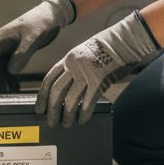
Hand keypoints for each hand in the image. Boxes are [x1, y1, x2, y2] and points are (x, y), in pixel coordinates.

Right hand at [0, 0, 75, 92]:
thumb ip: (22, 55)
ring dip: (4, 80)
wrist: (52, 14)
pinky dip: (12, 76)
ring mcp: (9, 46)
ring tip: (9, 94)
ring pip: (2, 66)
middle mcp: (3, 43)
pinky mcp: (17, 48)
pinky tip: (16, 86)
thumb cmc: (41, 23)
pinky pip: (10, 65)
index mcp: (2, 39)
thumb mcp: (33, 38)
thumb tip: (11, 71)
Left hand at [37, 11, 158, 126]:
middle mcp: (74, 67)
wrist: (123, 40)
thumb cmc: (106, 47)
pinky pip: (88, 102)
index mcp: (68, 59)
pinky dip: (84, 114)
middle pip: (56, 92)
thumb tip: (67, 86)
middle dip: (52, 109)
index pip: (49, 80)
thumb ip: (74, 67)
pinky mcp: (99, 82)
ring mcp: (86, 74)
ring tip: (66, 123)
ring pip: (70, 100)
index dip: (42, 96)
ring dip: (67, 115)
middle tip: (51, 121)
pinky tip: (82, 120)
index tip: (39, 108)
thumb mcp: (83, 53)